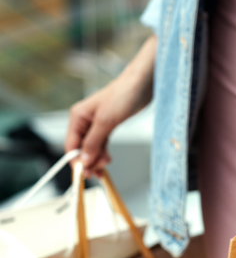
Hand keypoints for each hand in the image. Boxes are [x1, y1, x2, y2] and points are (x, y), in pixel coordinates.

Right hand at [65, 35, 156, 176]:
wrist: (142, 84)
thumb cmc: (123, 95)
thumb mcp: (106, 121)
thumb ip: (94, 142)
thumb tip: (85, 160)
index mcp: (78, 117)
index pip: (71, 145)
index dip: (77, 161)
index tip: (85, 173)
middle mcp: (84, 120)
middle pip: (81, 148)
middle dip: (89, 161)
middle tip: (99, 172)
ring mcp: (96, 123)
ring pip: (92, 147)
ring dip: (97, 158)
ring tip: (105, 166)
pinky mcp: (108, 125)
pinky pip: (101, 143)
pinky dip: (103, 152)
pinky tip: (108, 158)